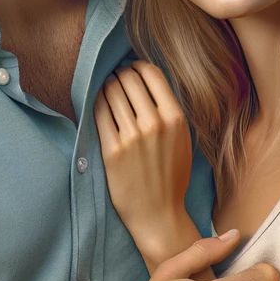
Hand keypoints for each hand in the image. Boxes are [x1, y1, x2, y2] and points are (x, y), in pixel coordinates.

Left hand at [95, 61, 197, 268]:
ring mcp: (130, 137)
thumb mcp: (182, 139)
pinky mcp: (110, 150)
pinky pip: (98, 113)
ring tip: (108, 89)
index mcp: (175, 118)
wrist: (158, 214)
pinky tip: (99, 104)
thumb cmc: (171, 176)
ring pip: (111, 92)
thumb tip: (146, 79)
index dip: (137, 66)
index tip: (131, 70)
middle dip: (120, 75)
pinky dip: (97, 102)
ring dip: (107, 86)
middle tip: (117, 79)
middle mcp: (153, 124)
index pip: (151, 73)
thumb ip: (168, 110)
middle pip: (128, 79)